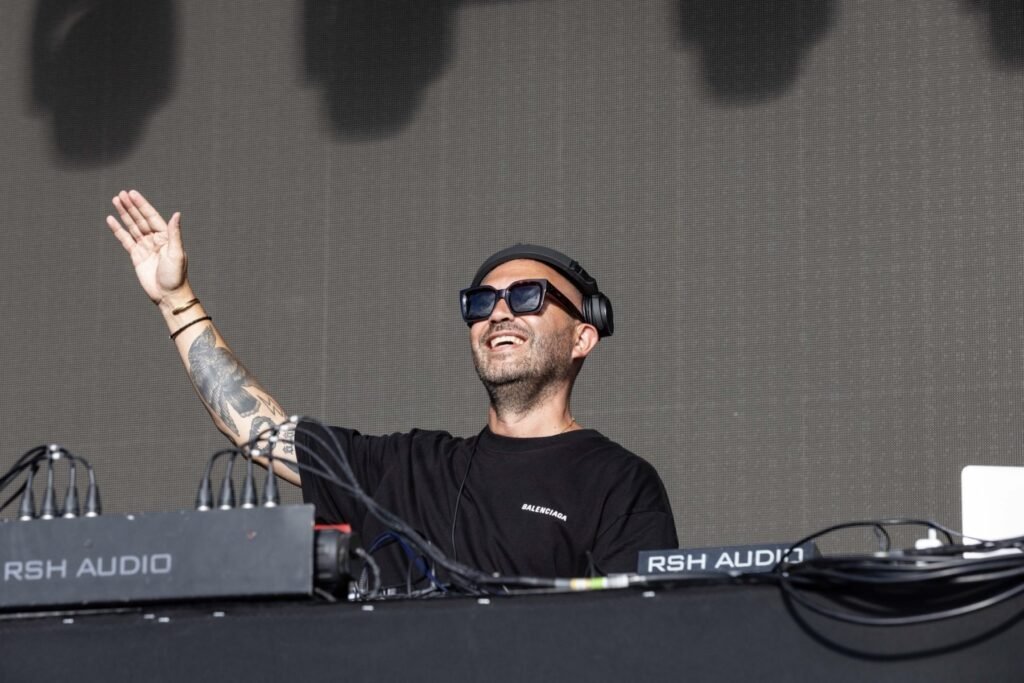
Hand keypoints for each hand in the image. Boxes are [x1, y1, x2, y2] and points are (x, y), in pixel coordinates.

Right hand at [106, 190, 187, 304]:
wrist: (168, 295)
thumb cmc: (176, 276)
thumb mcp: (177, 253)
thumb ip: (174, 233)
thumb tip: (176, 214)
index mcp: (166, 237)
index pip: (151, 217)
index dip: (142, 205)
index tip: (132, 193)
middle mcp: (155, 239)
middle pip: (140, 219)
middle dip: (131, 206)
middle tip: (121, 194)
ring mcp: (145, 247)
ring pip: (132, 227)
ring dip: (124, 214)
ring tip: (115, 200)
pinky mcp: (136, 256)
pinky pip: (125, 240)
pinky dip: (118, 230)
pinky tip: (111, 220)